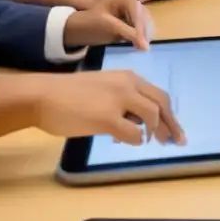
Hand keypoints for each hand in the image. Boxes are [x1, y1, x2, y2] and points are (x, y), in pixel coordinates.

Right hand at [33, 71, 185, 145]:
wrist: (43, 96)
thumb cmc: (68, 94)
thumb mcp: (103, 88)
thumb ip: (122, 99)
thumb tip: (138, 121)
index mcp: (127, 77)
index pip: (158, 95)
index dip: (169, 114)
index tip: (174, 129)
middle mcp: (127, 85)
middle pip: (161, 104)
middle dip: (171, 124)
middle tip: (176, 141)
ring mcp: (118, 101)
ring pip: (152, 117)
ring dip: (155, 133)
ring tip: (152, 143)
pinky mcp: (107, 118)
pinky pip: (134, 133)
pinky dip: (136, 140)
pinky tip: (128, 141)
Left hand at [63, 0, 153, 50]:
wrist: (78, 29)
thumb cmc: (91, 25)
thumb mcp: (110, 28)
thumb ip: (129, 34)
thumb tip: (146, 47)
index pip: (138, 12)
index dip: (142, 28)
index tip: (144, 43)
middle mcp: (129, 0)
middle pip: (144, 16)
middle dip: (145, 31)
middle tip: (146, 46)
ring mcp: (130, 9)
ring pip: (144, 21)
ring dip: (145, 34)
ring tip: (144, 47)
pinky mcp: (129, 18)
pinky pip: (140, 26)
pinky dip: (141, 35)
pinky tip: (141, 44)